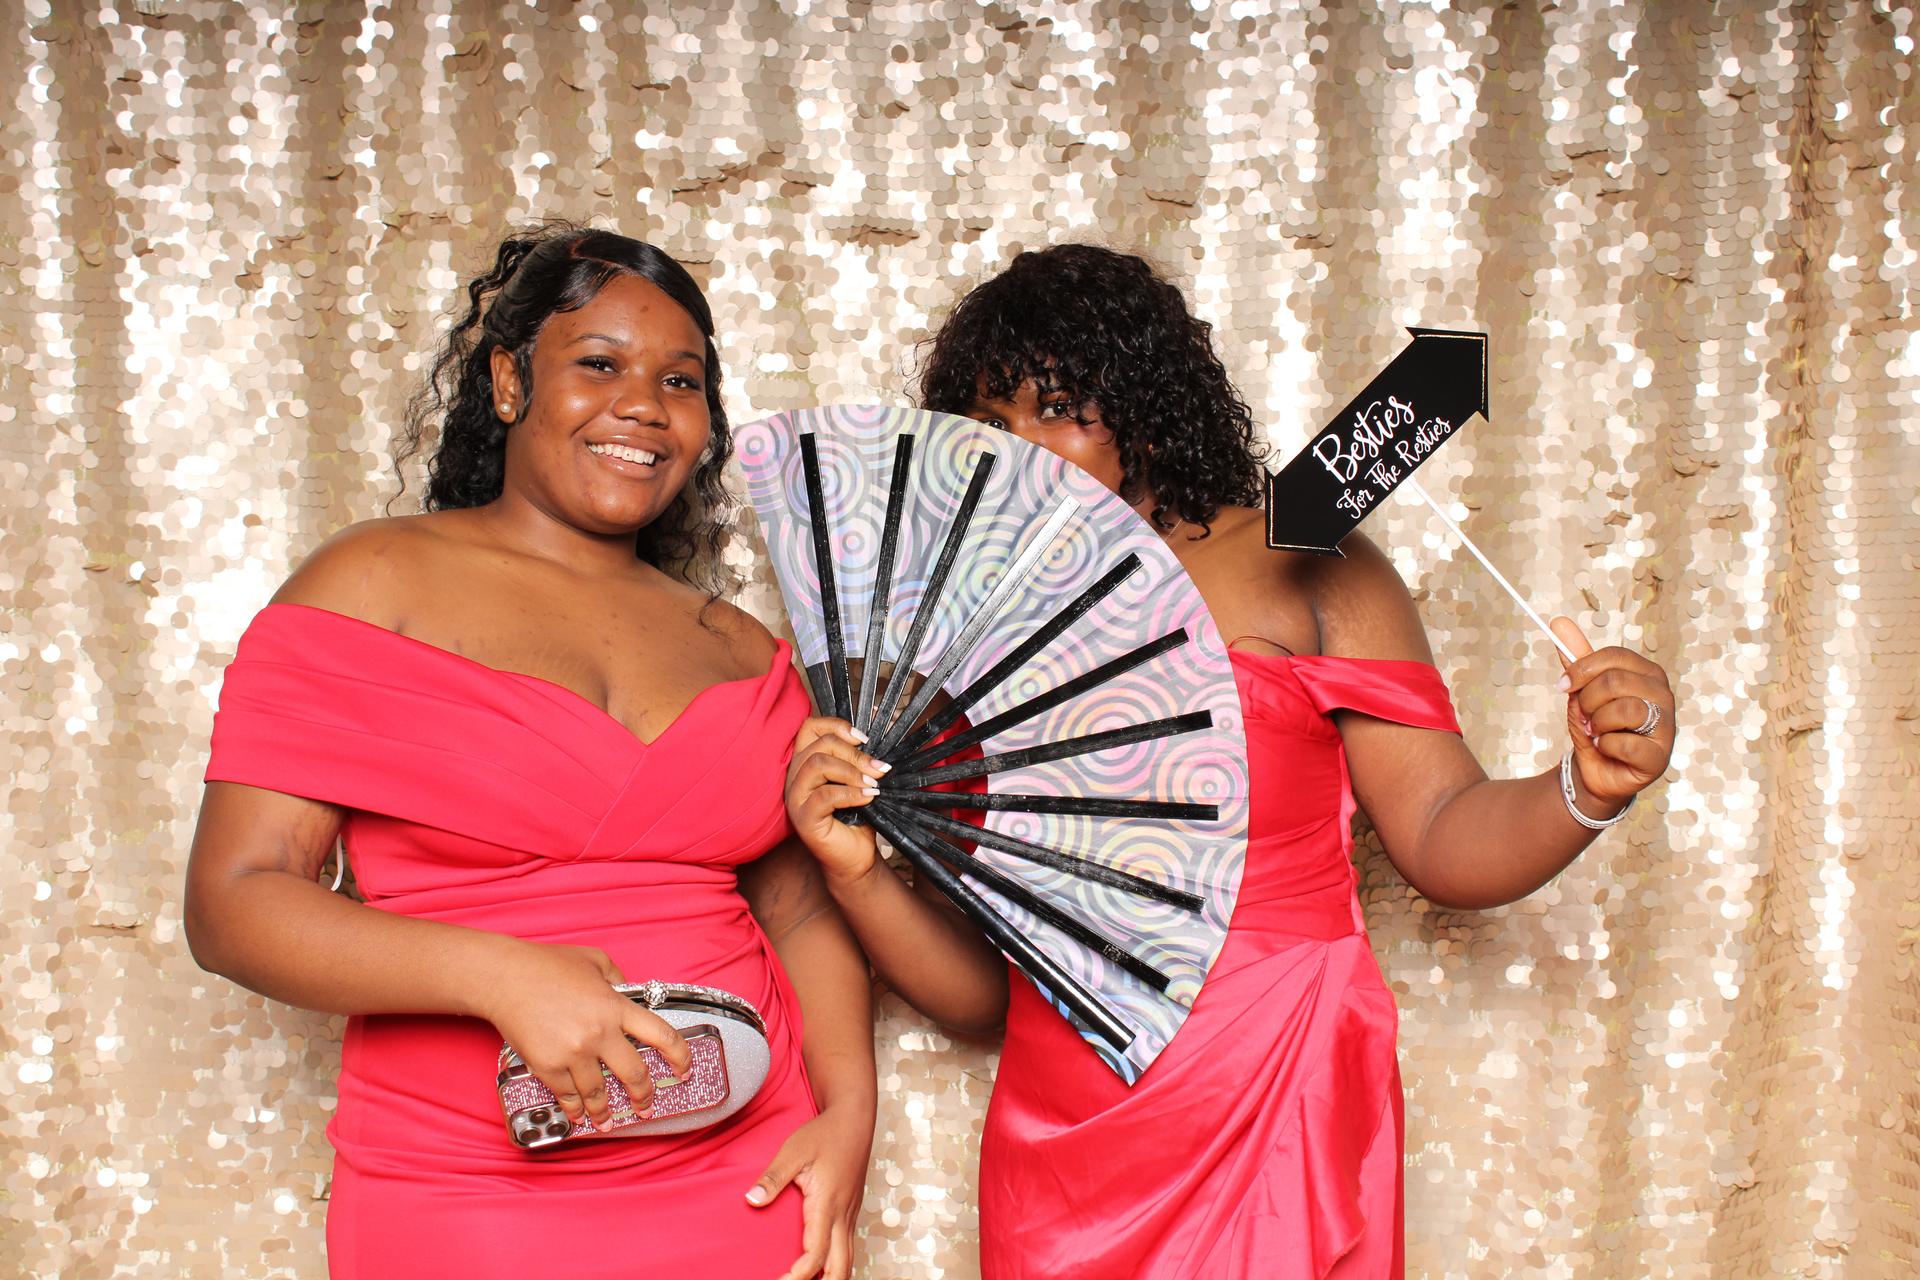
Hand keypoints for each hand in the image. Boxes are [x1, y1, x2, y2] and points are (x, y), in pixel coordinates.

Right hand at [476, 940, 691, 1130]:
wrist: (504, 978)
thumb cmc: (546, 965)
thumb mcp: (595, 960)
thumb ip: (618, 979)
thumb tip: (628, 994)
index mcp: (616, 1006)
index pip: (662, 1035)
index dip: (680, 1056)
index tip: (685, 1069)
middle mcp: (599, 1033)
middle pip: (634, 1074)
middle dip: (645, 1095)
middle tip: (646, 1106)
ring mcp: (573, 1053)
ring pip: (599, 1093)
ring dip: (606, 1110)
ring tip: (608, 1120)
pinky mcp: (548, 1066)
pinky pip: (568, 1095)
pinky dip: (575, 1108)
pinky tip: (580, 1114)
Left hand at [746, 1103, 873, 1279]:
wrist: (854, 1119)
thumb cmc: (824, 1134)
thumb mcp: (793, 1151)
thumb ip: (773, 1178)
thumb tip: (751, 1200)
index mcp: (826, 1204)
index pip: (816, 1254)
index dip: (799, 1275)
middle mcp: (843, 1215)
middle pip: (841, 1268)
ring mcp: (850, 1214)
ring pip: (849, 1259)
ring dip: (833, 1277)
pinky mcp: (852, 1210)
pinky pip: (849, 1246)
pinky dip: (838, 1263)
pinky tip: (824, 1267)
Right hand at [784, 716, 887, 885]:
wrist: (856, 856)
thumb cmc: (857, 816)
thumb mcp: (859, 779)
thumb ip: (861, 758)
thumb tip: (881, 734)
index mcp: (805, 762)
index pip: (810, 728)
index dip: (836, 726)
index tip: (863, 738)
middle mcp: (794, 777)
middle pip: (820, 745)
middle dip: (854, 753)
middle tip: (878, 768)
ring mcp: (795, 798)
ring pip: (818, 765)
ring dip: (852, 772)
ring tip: (873, 784)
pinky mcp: (803, 818)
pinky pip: (825, 795)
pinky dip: (851, 793)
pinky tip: (868, 797)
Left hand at [1550, 616, 1675, 814]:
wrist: (1595, 769)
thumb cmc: (1595, 726)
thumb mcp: (1581, 689)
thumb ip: (1575, 658)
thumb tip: (1558, 621)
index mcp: (1648, 673)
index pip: (1615, 656)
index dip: (1582, 669)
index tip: (1562, 685)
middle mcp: (1663, 695)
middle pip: (1616, 681)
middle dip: (1588, 700)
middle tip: (1586, 715)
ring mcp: (1666, 726)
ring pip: (1624, 709)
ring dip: (1597, 723)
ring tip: (1597, 732)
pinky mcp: (1660, 756)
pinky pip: (1625, 743)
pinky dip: (1606, 746)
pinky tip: (1607, 749)